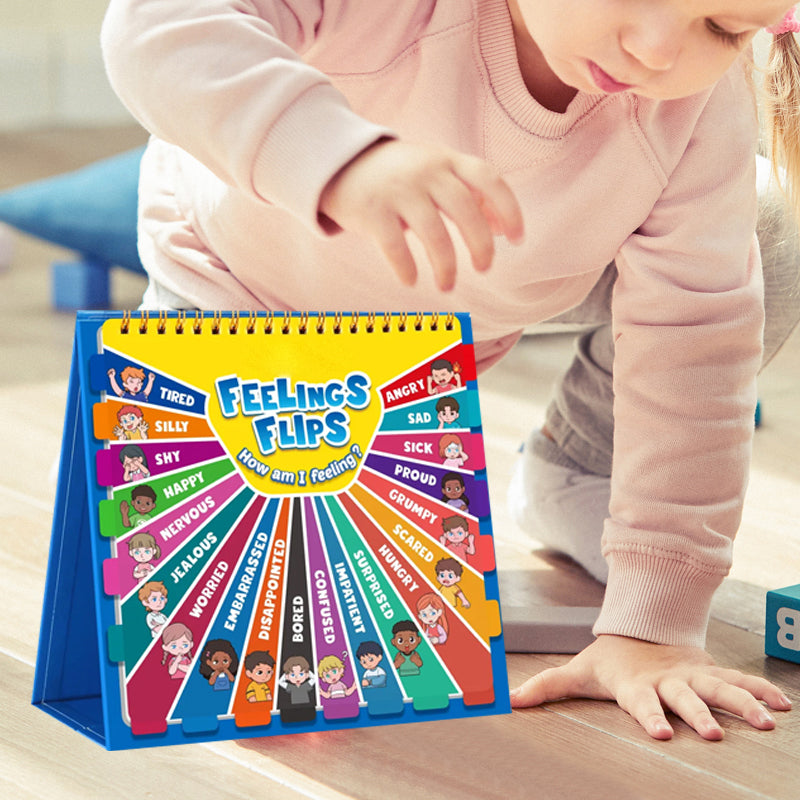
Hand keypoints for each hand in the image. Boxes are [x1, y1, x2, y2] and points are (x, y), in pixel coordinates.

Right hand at [319, 139, 523, 290]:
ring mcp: (398, 190)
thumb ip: (472, 194)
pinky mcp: (371, 211)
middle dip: (480, 244)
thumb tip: (504, 230)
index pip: (489, 180)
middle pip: (465, 209)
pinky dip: (406, 268)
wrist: (341, 162)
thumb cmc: (402, 176)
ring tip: (448, 285)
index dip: (509, 210)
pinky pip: (395, 246)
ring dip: (446, 265)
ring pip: (433, 233)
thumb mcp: (438, 173)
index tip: (517, 240)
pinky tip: (410, 281)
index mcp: (448, 160)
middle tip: (484, 269)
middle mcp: (426, 171)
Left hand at [510, 634, 791, 739]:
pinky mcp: (709, 671)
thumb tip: (511, 700)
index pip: (641, 701)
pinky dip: (760, 690)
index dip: (649, 714)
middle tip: (713, 733)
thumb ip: (547, 685)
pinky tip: (783, 706)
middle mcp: (667, 680)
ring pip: (719, 687)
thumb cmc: (609, 660)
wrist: (639, 630)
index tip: (659, 731)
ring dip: (742, 703)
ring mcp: (691, 675)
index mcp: (635, 684)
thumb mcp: (578, 671)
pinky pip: (738, 680)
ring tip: (768, 721)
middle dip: (698, 713)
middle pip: (684, 697)